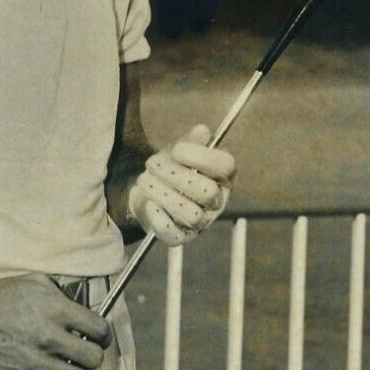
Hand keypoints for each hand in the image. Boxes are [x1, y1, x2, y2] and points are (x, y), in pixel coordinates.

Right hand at [0, 274, 111, 369]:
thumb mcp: (34, 283)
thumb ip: (62, 295)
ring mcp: (35, 362)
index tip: (98, 338)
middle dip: (92, 355)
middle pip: (93, 358)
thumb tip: (82, 308)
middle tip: (83, 354)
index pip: (100, 329)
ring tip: (68, 369)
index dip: (103, 335)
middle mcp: (49, 337)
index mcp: (56, 310)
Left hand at [128, 124, 235, 246]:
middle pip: (208, 192)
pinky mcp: (180, 237)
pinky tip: (149, 203)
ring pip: (191, 214)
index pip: (226, 166)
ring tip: (144, 179)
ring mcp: (201, 223)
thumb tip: (202, 132)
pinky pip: (173, 233)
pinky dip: (158, 217)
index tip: (177, 149)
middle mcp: (217, 202)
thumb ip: (191, 140)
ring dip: (163, 194)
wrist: (146, 190)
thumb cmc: (169, 167)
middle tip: (151, 163)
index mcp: (222, 177)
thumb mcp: (179, 149)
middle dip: (176, 175)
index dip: (202, 157)